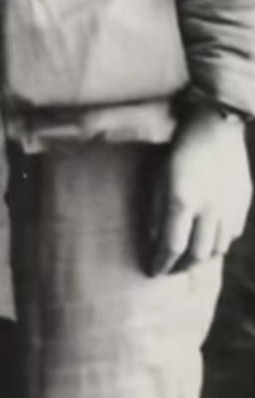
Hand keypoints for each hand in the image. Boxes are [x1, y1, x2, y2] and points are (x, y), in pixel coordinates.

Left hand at [149, 106, 251, 275]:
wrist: (216, 126)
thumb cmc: (179, 151)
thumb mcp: (159, 179)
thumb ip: (157, 212)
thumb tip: (155, 243)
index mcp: (183, 201)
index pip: (172, 246)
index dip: (161, 262)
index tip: (153, 270)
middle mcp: (209, 208)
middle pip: (198, 254)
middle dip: (181, 266)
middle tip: (171, 267)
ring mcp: (230, 206)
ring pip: (219, 248)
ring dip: (202, 257)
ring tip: (190, 257)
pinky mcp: (243, 202)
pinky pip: (233, 233)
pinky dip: (220, 242)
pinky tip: (210, 238)